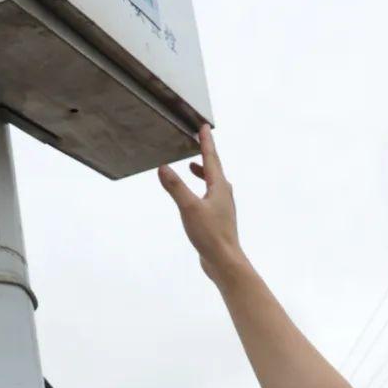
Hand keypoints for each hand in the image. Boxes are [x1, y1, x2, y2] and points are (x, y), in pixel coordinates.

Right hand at [158, 124, 244, 283]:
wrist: (225, 261)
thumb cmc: (210, 234)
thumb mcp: (189, 208)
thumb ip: (175, 187)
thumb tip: (163, 167)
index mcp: (219, 187)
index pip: (211, 158)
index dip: (206, 142)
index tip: (204, 126)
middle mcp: (223, 194)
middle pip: (214, 168)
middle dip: (205, 154)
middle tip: (198, 141)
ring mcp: (222, 207)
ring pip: (212, 183)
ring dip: (203, 172)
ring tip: (192, 165)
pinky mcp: (218, 219)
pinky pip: (209, 196)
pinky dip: (201, 188)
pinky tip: (193, 197)